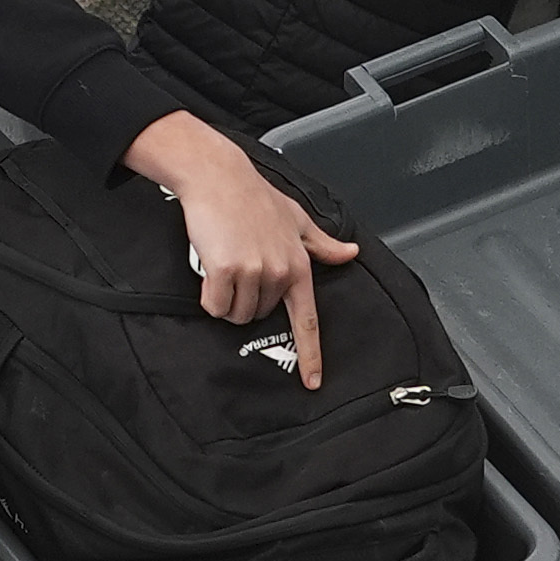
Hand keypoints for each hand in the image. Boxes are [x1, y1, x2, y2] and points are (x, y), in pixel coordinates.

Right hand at [122, 112, 356, 381]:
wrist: (219, 178)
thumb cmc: (253, 198)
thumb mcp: (296, 219)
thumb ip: (321, 244)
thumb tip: (351, 253)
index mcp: (300, 265)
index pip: (308, 320)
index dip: (310, 354)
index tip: (312, 382)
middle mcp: (280, 272)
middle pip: (259, 316)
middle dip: (246, 298)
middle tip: (240, 263)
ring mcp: (254, 272)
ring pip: (235, 314)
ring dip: (226, 297)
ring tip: (225, 262)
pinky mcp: (226, 270)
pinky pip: (214, 305)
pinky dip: (208, 292)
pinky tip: (211, 265)